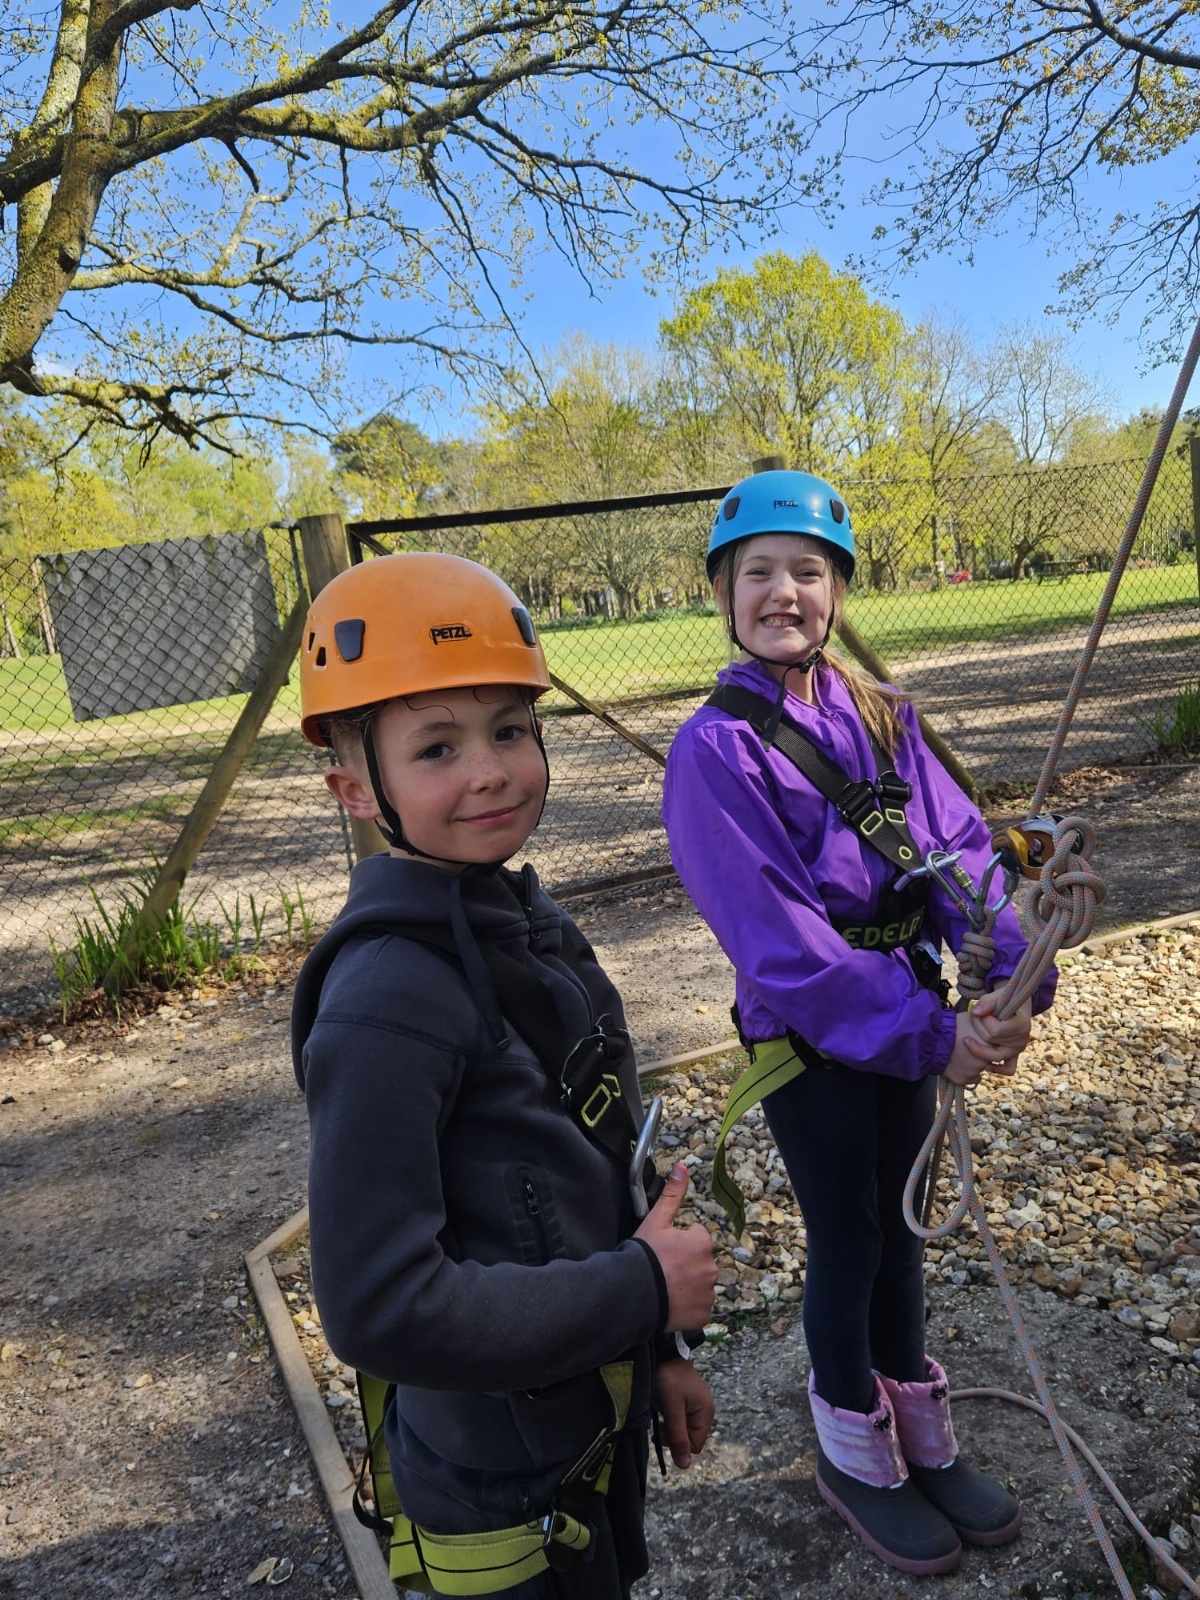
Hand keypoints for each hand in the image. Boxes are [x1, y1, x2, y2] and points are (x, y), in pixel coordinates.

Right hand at [633, 1164, 717, 1331]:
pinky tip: (671, 1303)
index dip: (679, 1243)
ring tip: (665, 1287)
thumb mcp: (654, 1221)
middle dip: (686, 1264)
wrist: (631, 1294)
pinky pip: (699, 1307)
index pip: (696, 1237)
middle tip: (663, 1270)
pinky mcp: (703, 1315)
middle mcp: (711, 1268)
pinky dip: (689, 1306)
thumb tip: (681, 1167)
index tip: (663, 1251)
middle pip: (700, 1261)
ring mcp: (708, 1294)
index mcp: (701, 1243)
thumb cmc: (643, 1256)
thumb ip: (672, 1195)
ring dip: (688, 1285)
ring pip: (700, 1284)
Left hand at [654, 1359, 714, 1468]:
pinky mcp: (689, 1399)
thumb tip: (684, 1466)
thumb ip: (678, 1437)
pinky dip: (671, 1417)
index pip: (695, 1445)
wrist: (665, 1351)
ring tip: (660, 1413)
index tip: (663, 1430)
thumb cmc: (669, 1379)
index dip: (678, 1443)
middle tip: (660, 1421)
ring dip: (671, 1425)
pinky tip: (663, 1407)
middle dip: (674, 1434)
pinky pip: (681, 1417)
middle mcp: (705, 1411)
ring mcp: (697, 1404)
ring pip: (684, 1428)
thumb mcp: (672, 1409)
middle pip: (690, 1438)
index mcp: (705, 1414)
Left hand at [942, 994, 1029, 1084]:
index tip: (981, 1012)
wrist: (1015, 1004)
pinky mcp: (1014, 1056)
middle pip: (991, 1042)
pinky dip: (997, 1069)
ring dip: (979, 1047)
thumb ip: (986, 1002)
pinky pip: (1008, 1069)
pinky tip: (985, 1065)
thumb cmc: (1005, 999)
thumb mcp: (997, 996)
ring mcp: (1018, 1050)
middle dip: (978, 1028)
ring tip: (968, 1038)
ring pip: (995, 1057)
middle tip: (974, 1018)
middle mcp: (1022, 1040)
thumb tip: (975, 1013)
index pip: (996, 1031)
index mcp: (1022, 1025)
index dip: (984, 1021)